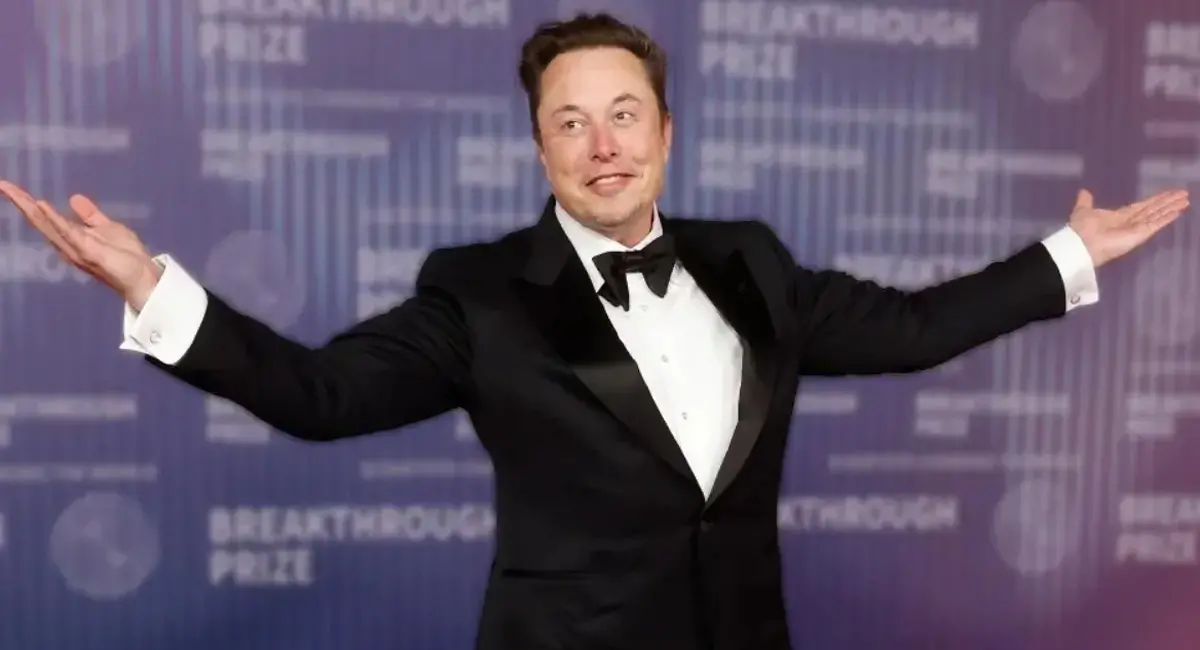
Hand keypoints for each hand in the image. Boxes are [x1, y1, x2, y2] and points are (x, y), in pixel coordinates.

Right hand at [0, 180, 161, 309]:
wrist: (143, 275)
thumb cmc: (126, 256)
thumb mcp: (107, 229)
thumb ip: (90, 216)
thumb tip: (73, 198)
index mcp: (70, 237)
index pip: (44, 216)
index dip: (26, 201)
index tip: (8, 186)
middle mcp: (67, 244)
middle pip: (39, 220)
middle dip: (20, 202)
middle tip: (2, 184)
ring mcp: (76, 249)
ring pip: (47, 225)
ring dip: (30, 208)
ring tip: (12, 192)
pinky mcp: (89, 252)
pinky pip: (69, 233)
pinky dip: (54, 219)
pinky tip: (41, 206)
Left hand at [1069, 187, 1189, 266]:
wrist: (1080, 244)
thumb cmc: (1081, 229)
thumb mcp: (1082, 210)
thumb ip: (1086, 201)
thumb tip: (1084, 191)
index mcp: (1119, 216)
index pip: (1142, 206)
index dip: (1155, 200)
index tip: (1168, 193)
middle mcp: (1130, 222)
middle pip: (1153, 209)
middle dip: (1167, 202)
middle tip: (1183, 194)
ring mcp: (1136, 229)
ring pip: (1157, 215)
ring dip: (1171, 207)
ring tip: (1185, 200)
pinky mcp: (1139, 235)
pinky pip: (1155, 224)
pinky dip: (1166, 218)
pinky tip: (1178, 211)